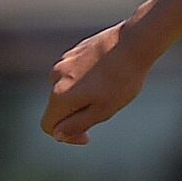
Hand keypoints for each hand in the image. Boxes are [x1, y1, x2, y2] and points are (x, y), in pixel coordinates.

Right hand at [41, 21, 152, 144]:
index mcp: (60, 95)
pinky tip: (107, 76)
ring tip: (108, 91)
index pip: (48, 126)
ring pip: (66, 89)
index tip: (88, 136)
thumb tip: (58, 134)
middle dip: (76, 115)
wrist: (133, 44)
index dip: (66, 137)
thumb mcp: (103, 111)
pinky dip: (85, 81)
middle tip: (104, 111)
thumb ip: (77, 125)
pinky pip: (73, 73)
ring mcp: (64, 61)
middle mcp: (55, 77)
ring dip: (81, 97)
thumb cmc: (122, 80)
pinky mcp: (74, 51)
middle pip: (57, 107)